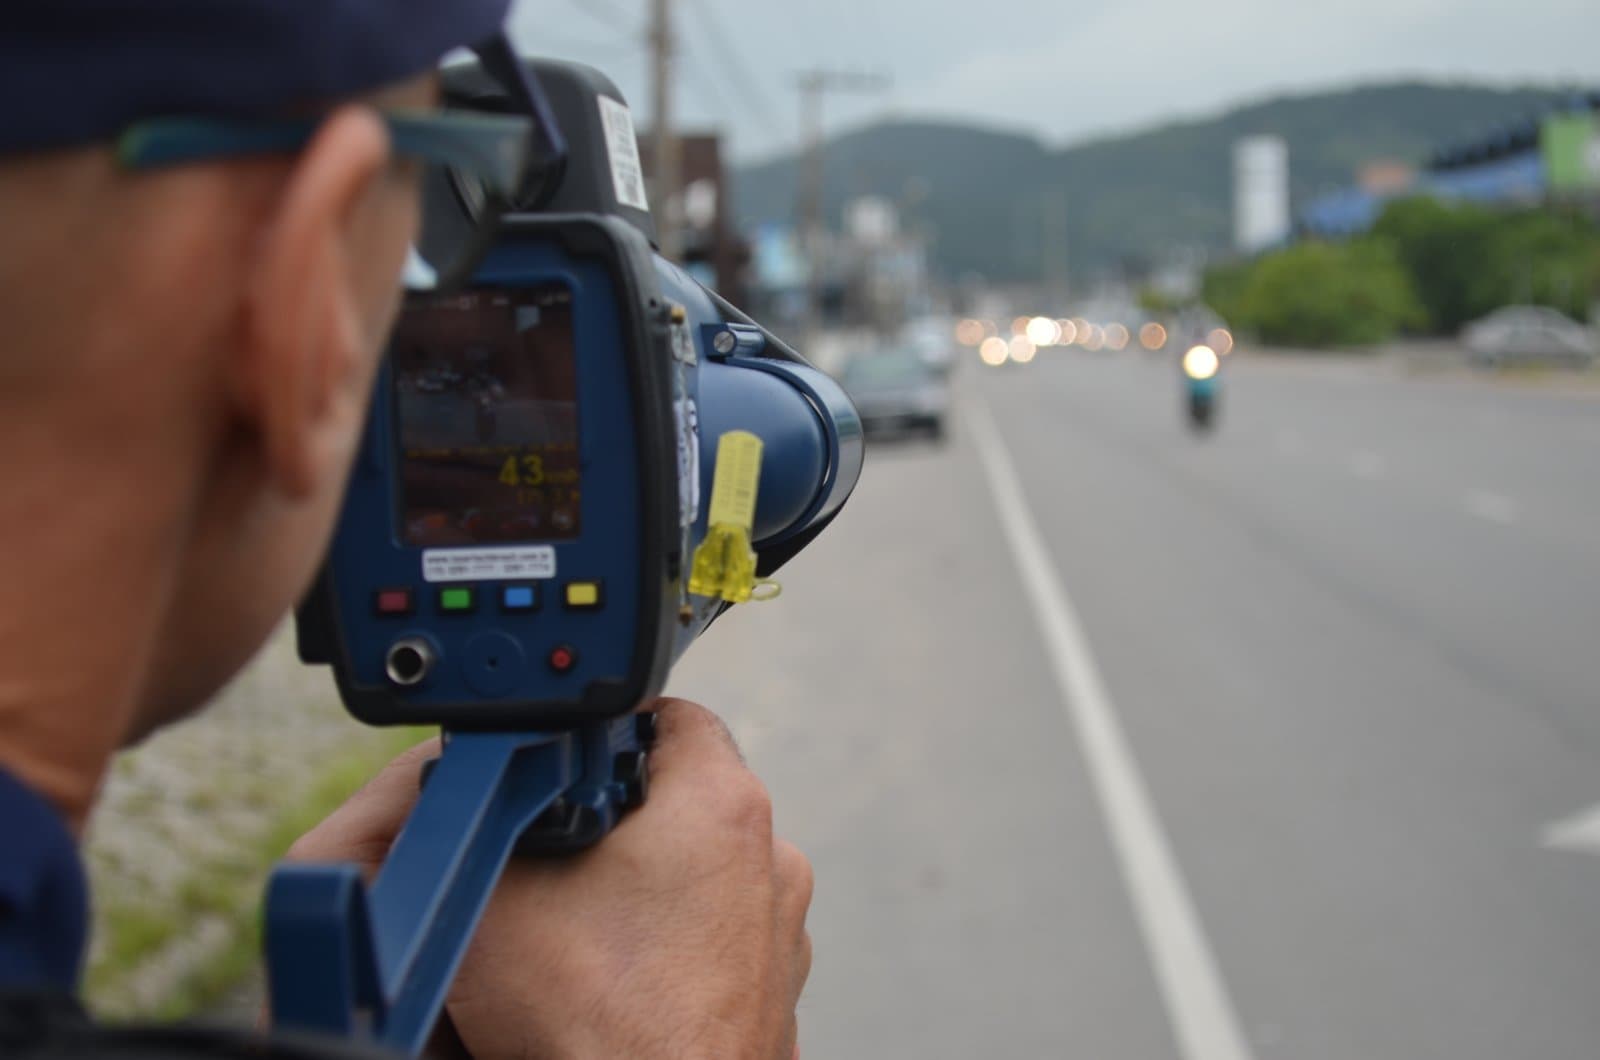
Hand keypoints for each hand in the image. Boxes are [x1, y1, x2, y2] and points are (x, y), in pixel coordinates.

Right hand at [287, 699, 813, 1058]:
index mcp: (721, 803)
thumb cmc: (594, 1020)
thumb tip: (463, 797)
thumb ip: (490, 821)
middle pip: (681, 801)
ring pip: (699, 878)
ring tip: (582, 931)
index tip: (560, 764)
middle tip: (554, 855)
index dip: (600, 733)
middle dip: (616, 820)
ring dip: (646, 891)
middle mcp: (770, 858)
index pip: (665, 716)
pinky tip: (619, 982)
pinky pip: (715, 945)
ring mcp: (780, 931)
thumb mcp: (494, 895)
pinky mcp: (774, 992)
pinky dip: (673, 953)